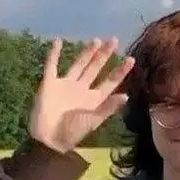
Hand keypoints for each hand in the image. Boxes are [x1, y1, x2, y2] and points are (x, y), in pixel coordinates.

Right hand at [28, 37, 134, 154]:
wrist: (48, 140)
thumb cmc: (73, 132)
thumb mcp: (93, 120)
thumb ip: (108, 107)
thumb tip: (127, 96)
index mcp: (94, 99)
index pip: (110, 81)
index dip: (120, 71)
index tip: (131, 59)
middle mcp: (82, 89)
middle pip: (95, 68)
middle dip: (104, 55)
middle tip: (114, 39)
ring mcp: (66, 85)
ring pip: (78, 65)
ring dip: (86, 53)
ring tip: (96, 40)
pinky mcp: (49, 84)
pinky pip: (51, 66)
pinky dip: (53, 54)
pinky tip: (57, 41)